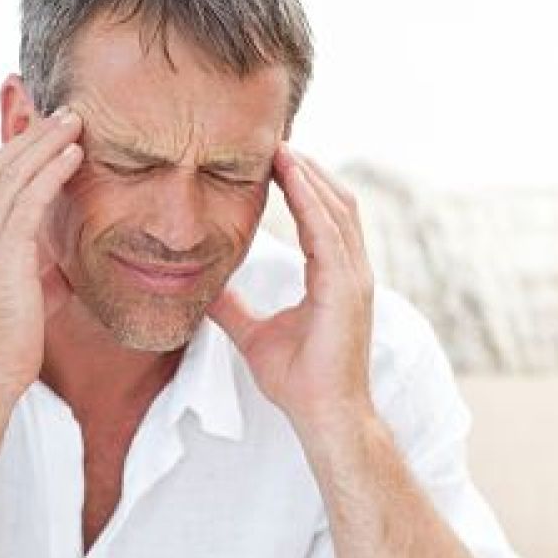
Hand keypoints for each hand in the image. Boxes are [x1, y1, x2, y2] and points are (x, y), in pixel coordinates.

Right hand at [0, 106, 82, 404]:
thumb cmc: (7, 347)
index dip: (19, 153)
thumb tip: (60, 267)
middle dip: (33, 136)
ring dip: (46, 143)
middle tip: (63, 112)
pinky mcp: (3, 255)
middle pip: (0, 167)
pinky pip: (29, 200)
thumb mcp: (25, 300)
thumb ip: (38, 274)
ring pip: (14, 175)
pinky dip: (52, 171)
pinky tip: (74, 154)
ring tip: (74, 120)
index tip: (47, 133)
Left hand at [208, 143, 374, 427]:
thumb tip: (203, 289)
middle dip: (308, 169)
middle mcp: (351, 272)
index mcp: (336, 278)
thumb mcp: (255, 334)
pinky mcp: (346, 291)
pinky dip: (310, 202)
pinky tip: (290, 179)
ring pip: (336, 209)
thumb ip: (233, 308)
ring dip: (309, 176)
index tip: (276, 160)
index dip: (303, 185)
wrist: (323, 417)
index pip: (323, 217)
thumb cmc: (299, 380)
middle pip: (336, 202)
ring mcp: (354, 280)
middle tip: (276, 141)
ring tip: (281, 148)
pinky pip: (328, 234)